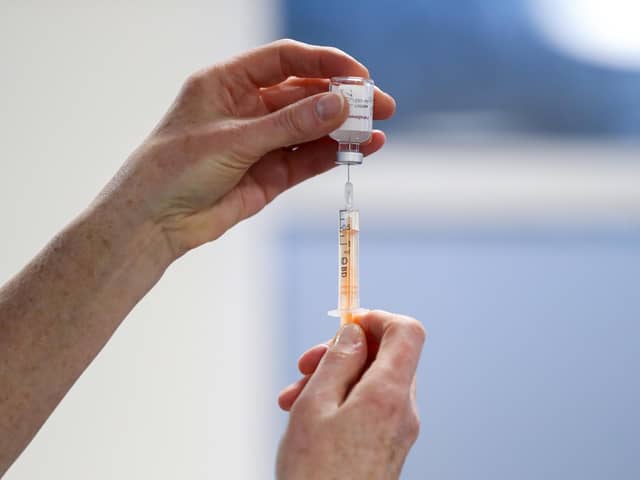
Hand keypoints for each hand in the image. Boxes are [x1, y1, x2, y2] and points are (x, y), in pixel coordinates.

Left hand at [98, 39, 394, 258]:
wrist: (154, 223)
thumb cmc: (174, 170)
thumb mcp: (234, 140)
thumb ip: (289, 124)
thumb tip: (339, 104)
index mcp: (227, 84)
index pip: (284, 61)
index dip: (323, 63)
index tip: (357, 75)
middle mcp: (247, 109)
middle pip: (304, 95)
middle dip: (342, 99)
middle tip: (379, 105)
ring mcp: (260, 142)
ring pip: (310, 129)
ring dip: (342, 129)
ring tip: (376, 131)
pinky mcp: (269, 174)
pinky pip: (306, 159)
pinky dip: (332, 155)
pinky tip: (358, 150)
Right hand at [276, 311, 425, 479]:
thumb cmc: (315, 474)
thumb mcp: (316, 405)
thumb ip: (339, 359)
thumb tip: (356, 331)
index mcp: (389, 394)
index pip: (407, 332)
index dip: (377, 318)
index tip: (346, 323)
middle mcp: (403, 410)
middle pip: (385, 355)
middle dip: (342, 352)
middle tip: (304, 365)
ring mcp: (398, 430)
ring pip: (371, 382)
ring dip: (333, 379)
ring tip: (294, 397)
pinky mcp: (388, 445)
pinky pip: (369, 406)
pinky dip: (341, 401)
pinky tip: (308, 416)